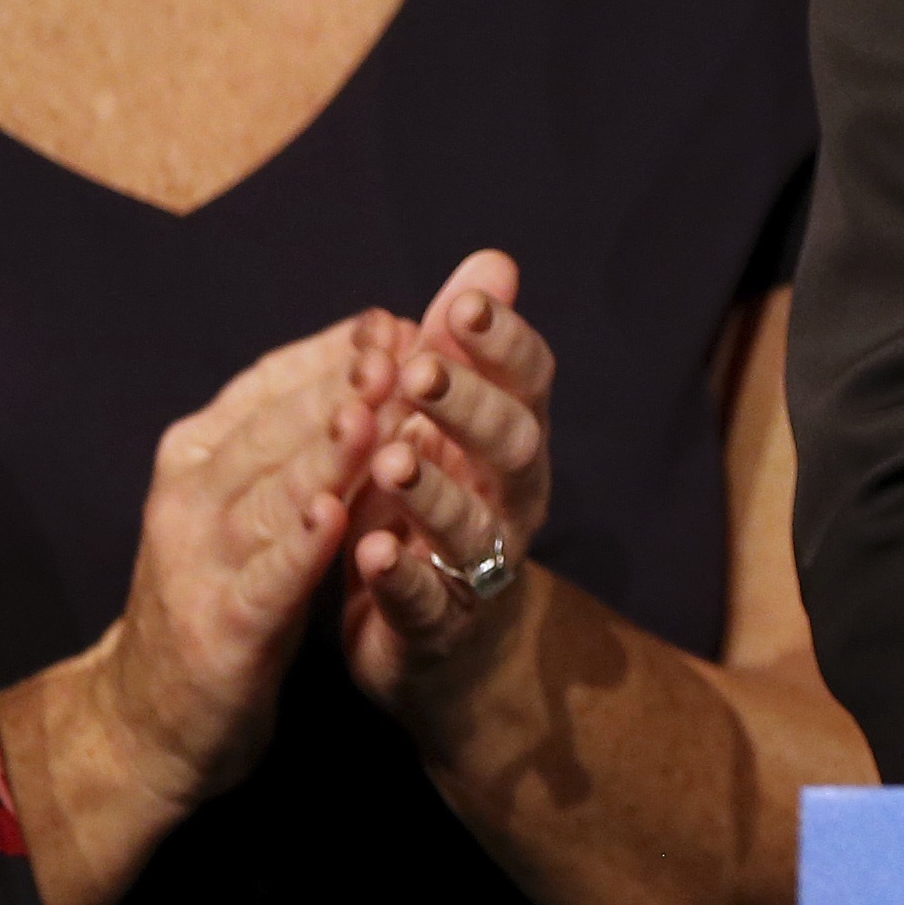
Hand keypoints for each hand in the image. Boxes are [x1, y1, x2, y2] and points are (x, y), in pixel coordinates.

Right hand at [98, 320, 382, 808]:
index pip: (271, 386)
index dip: (336, 351)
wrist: (149, 718)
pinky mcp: (218, 627)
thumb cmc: (225, 591)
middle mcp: (189, 495)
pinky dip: (297, 547)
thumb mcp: (255, 502)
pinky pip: (265, 579)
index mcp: (198, 454)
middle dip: (342, 385)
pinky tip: (334, 519)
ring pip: (272, 493)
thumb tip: (378, 348)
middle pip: (276, 428)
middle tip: (407, 345)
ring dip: (324, 452)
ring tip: (373, 409)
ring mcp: (198, 561)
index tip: (399, 319)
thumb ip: (304, 433)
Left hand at [339, 251, 556, 715]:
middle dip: (469, 406)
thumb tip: (493, 259)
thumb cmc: (439, 508)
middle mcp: (513, 500)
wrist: (445, 645)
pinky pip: (429, 605)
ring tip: (394, 462)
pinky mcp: (439, 628)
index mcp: (513, 441)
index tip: (464, 304)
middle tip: (420, 369)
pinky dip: (405, 580)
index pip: (529, 381)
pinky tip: (374, 555)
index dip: (503, 342)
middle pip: (513, 446)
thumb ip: (464, 348)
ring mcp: (480, 568)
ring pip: (473, 529)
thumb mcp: (446, 425)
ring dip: (436, 493)